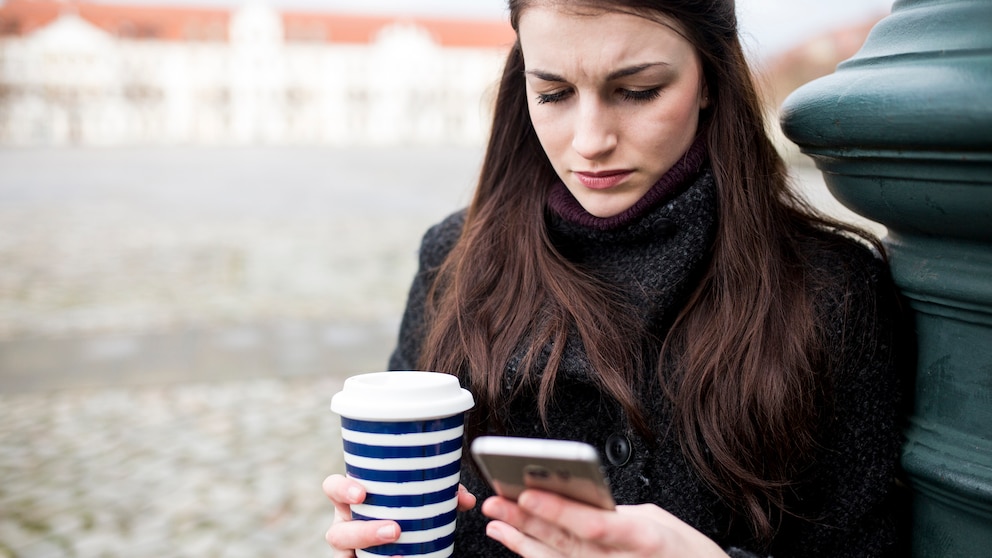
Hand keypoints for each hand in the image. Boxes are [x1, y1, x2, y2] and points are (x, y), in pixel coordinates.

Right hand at [322, 474, 476, 556]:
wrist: (407, 537)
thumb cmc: (407, 507)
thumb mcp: (420, 498)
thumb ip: (440, 494)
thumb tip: (464, 499)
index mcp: (354, 498)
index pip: (333, 488)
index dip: (341, 489)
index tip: (363, 493)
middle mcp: (346, 524)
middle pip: (337, 531)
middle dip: (363, 532)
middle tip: (394, 530)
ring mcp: (350, 549)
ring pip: (344, 554)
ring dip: (370, 553)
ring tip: (399, 556)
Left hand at [481, 490, 728, 556]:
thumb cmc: (683, 549)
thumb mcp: (655, 519)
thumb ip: (614, 511)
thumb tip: (576, 499)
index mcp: (642, 537)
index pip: (592, 523)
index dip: (557, 510)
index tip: (526, 494)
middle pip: (564, 542)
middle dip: (524, 521)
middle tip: (494, 503)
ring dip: (521, 541)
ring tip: (495, 523)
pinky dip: (536, 557)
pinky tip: (517, 543)